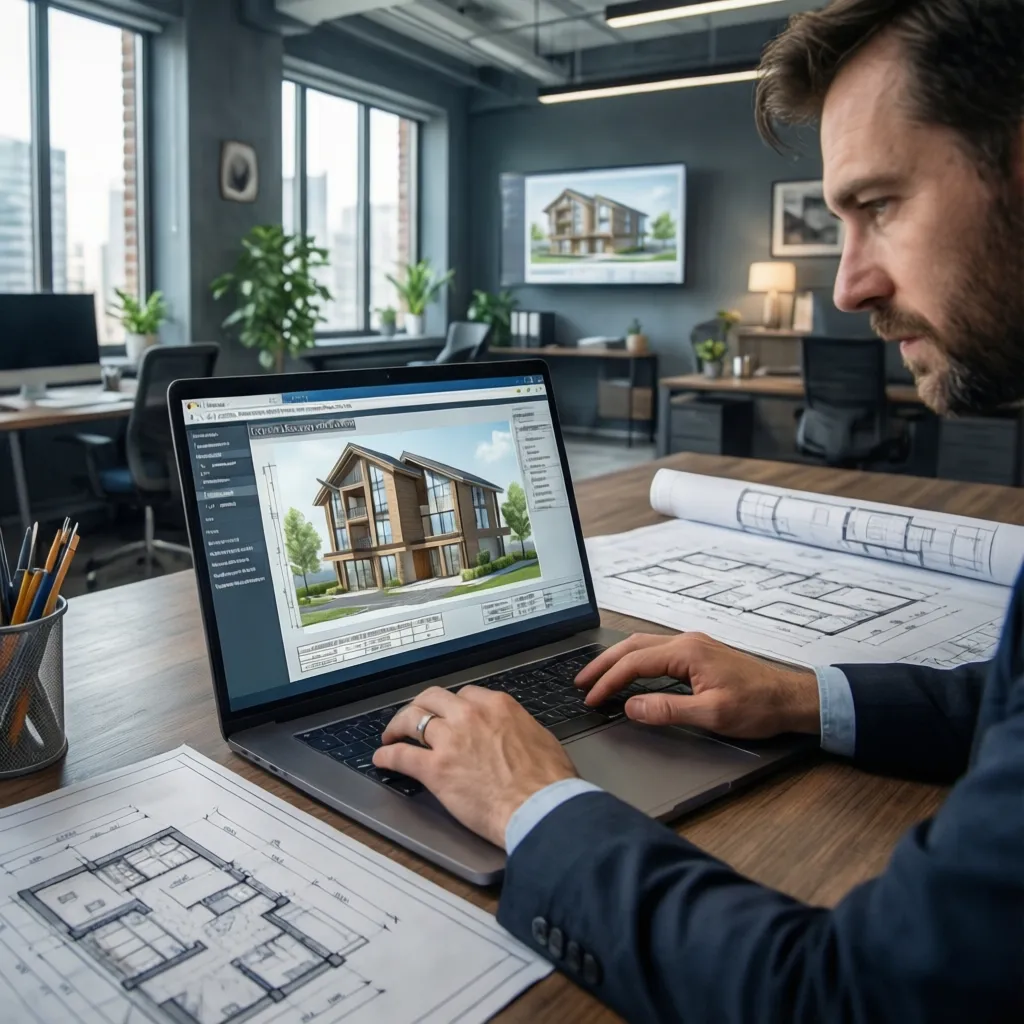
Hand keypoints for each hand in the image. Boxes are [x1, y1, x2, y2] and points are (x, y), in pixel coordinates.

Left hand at [372, 685, 577, 847]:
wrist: (540, 806)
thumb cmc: (549, 780)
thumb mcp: (539, 738)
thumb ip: (517, 729)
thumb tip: (513, 736)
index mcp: (497, 706)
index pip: (465, 694)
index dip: (452, 705)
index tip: (448, 714)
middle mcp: (470, 715)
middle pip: (432, 698)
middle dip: (420, 707)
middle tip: (414, 718)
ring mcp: (450, 740)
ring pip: (412, 720)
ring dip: (398, 727)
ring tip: (392, 735)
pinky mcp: (436, 769)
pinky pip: (402, 755)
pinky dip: (388, 755)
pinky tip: (382, 758)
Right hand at [576, 632, 819, 738]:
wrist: (791, 699)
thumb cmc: (758, 706)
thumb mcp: (711, 714)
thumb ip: (666, 709)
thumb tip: (630, 707)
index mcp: (687, 652)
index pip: (634, 663)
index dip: (608, 682)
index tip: (592, 699)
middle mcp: (687, 642)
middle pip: (632, 647)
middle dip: (603, 664)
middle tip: (581, 683)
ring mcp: (693, 645)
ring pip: (642, 646)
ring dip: (617, 661)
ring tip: (597, 677)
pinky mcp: (698, 653)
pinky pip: (656, 652)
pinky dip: (635, 662)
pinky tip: (629, 674)